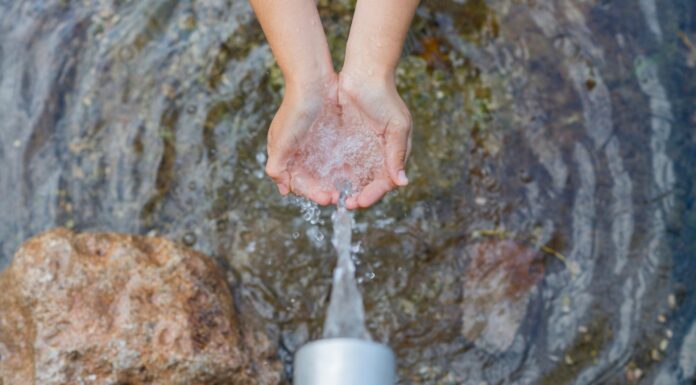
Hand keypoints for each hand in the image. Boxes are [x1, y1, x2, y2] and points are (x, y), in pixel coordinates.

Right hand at [264, 73, 339, 205]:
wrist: (313, 79)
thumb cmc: (295, 108)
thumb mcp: (282, 139)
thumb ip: (278, 164)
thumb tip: (281, 188)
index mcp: (283, 154)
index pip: (297, 182)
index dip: (311, 193)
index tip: (327, 198)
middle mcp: (297, 151)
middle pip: (311, 180)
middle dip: (324, 190)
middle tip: (341, 198)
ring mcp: (312, 143)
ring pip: (323, 171)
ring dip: (334, 182)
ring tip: (349, 190)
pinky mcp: (327, 135)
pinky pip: (334, 157)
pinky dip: (341, 168)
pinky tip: (352, 174)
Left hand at [338, 71, 411, 208]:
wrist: (364, 72)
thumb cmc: (384, 97)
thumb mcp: (396, 125)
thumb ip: (397, 153)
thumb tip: (402, 182)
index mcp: (394, 152)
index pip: (385, 182)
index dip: (373, 194)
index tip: (359, 202)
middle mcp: (379, 154)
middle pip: (369, 183)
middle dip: (358, 195)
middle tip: (345, 204)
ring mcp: (362, 148)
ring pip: (355, 176)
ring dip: (346, 188)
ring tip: (334, 197)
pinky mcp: (346, 141)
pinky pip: (341, 163)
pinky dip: (336, 174)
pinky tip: (327, 181)